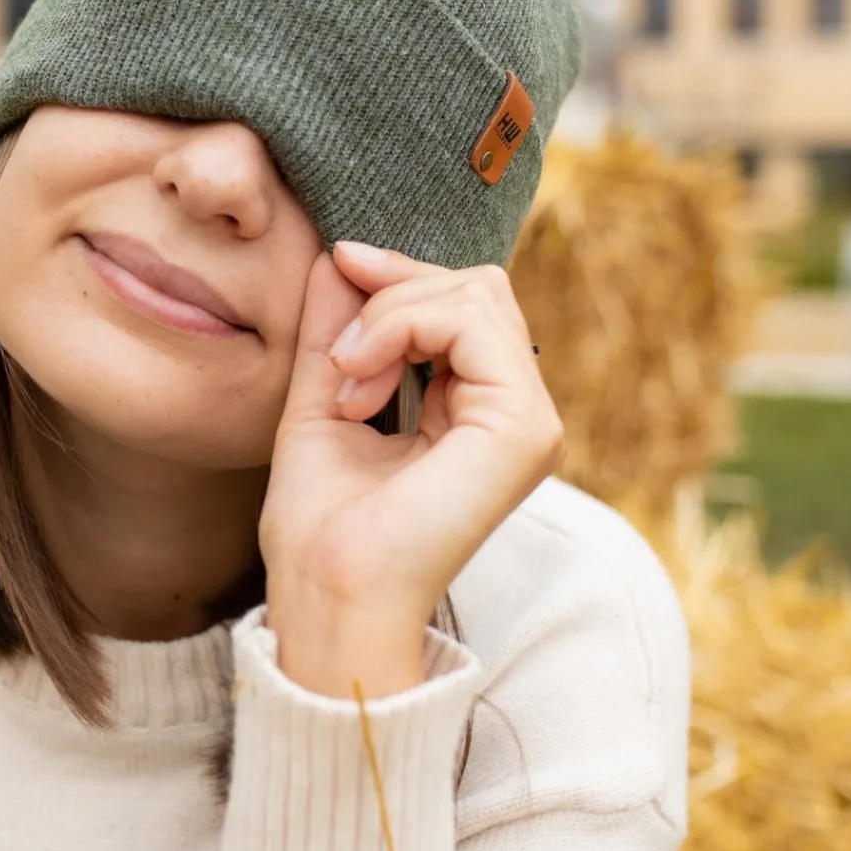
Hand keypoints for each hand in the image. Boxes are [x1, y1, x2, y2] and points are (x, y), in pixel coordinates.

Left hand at [260, 242, 563, 698]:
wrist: (327, 594)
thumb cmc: (321, 527)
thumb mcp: (325, 400)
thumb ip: (340, 331)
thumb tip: (340, 255)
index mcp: (479, 411)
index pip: (463, 301)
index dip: (398, 275)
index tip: (336, 267)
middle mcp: (515, 413)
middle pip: (477, 285)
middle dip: (393, 293)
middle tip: (339, 360)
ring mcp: (529, 421)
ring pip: (477, 293)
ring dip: (389, 317)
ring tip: (346, 382)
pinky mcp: (524, 428)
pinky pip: (472, 321)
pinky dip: (402, 328)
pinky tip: (359, 384)